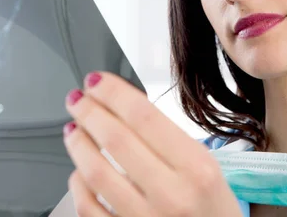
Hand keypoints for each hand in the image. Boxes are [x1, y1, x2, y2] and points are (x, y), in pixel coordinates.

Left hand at [63, 71, 242, 216]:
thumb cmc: (213, 212)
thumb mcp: (209, 169)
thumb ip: (170, 141)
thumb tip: (124, 109)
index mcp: (197, 169)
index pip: (144, 116)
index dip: (112, 92)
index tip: (96, 81)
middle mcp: (171, 195)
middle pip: (115, 139)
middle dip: (88, 111)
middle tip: (77, 99)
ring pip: (94, 171)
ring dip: (77, 142)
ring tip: (73, 128)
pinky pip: (88, 208)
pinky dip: (77, 184)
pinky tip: (78, 170)